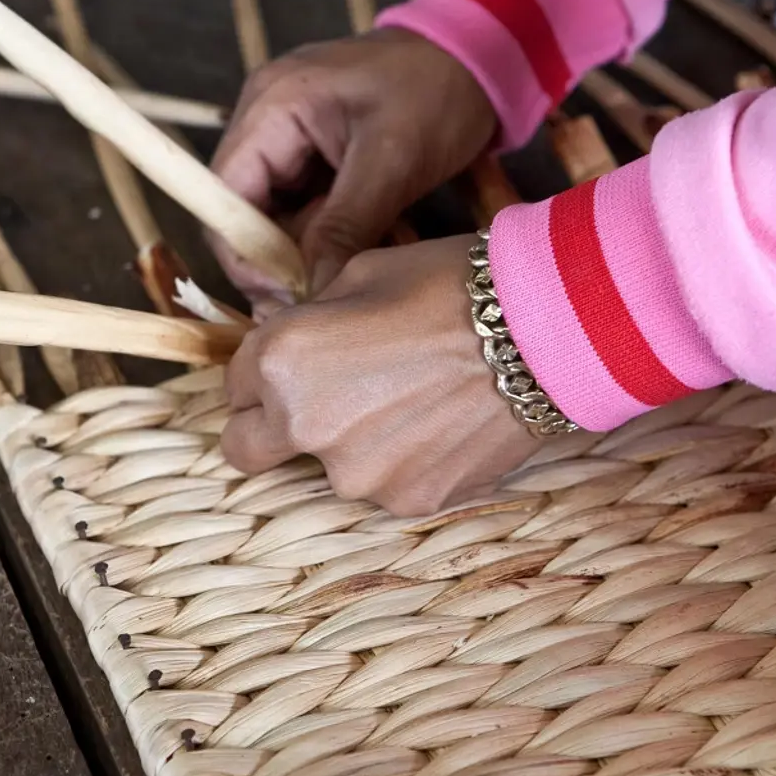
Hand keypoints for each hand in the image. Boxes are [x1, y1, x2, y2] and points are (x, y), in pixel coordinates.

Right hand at [207, 28, 496, 311]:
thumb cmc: (439, 92)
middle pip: (245, 211)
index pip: (225, 198)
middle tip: (323, 294)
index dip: (245, 255)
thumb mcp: (393, 162)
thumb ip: (344, 227)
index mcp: (273, 106)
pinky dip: (328, 234)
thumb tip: (313, 292)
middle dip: (280, 258)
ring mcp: (289, 136)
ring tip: (352, 269)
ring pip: (277, 215)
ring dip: (309, 249)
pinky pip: (305, 207)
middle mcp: (267, 119)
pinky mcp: (315, 153)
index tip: (288, 293)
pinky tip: (362, 247)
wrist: (480, 57)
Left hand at [219, 235, 538, 516]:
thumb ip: (306, 321)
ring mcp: (357, 474)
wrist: (544, 327)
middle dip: (269, 425)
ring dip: (346, 444)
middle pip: (246, 449)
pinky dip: (401, 462)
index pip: (232, 385)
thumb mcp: (358, 274)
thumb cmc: (449, 283)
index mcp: (279, 361)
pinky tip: (440, 426)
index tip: (293, 365)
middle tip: (320, 400)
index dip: (259, 371)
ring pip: (323, 470)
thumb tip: (296, 345)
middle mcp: (303, 426)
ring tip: (408, 403)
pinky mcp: (409, 501)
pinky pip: (384, 484)